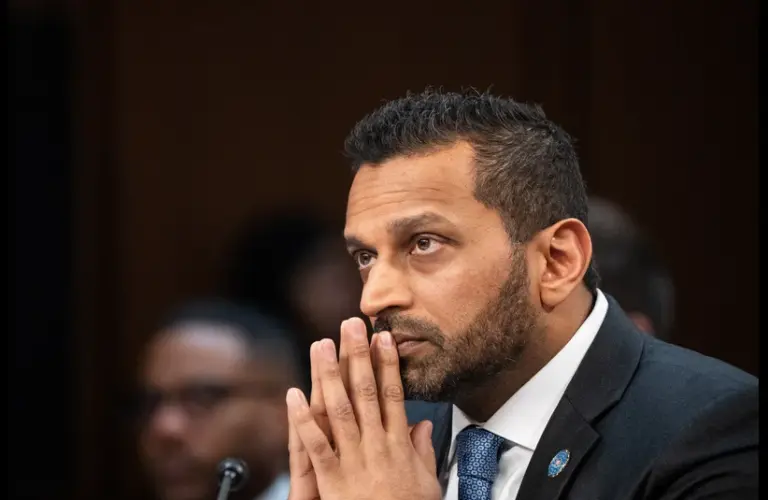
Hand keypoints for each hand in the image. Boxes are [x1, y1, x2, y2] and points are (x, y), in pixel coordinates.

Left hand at [286, 318, 440, 499]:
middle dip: (357, 356)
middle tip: (351, 325)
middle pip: (366, 392)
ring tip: (320, 345)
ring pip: (339, 410)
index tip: (382, 337)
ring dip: (328, 375)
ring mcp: (353, 460)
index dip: (387, 363)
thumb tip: (424, 423)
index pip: (393, 394)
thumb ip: (423, 451)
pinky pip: (315, 446)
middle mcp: (376, 445)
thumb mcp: (427, 483)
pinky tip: (292, 396)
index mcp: (398, 444)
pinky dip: (302, 420)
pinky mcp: (332, 480)